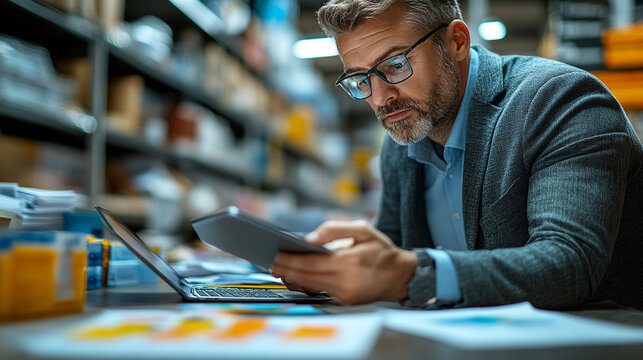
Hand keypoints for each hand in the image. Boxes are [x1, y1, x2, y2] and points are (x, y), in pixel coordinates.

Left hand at [270, 220, 417, 304]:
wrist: (401, 276)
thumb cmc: (382, 251)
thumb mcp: (363, 229)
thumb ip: (335, 229)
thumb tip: (310, 238)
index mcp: (349, 261)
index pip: (311, 262)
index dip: (291, 260)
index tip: (277, 255)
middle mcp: (346, 280)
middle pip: (307, 276)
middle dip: (287, 270)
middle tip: (272, 263)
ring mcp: (345, 293)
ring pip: (311, 286)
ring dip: (294, 278)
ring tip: (282, 269)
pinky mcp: (345, 300)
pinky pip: (321, 290)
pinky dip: (308, 283)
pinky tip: (299, 276)